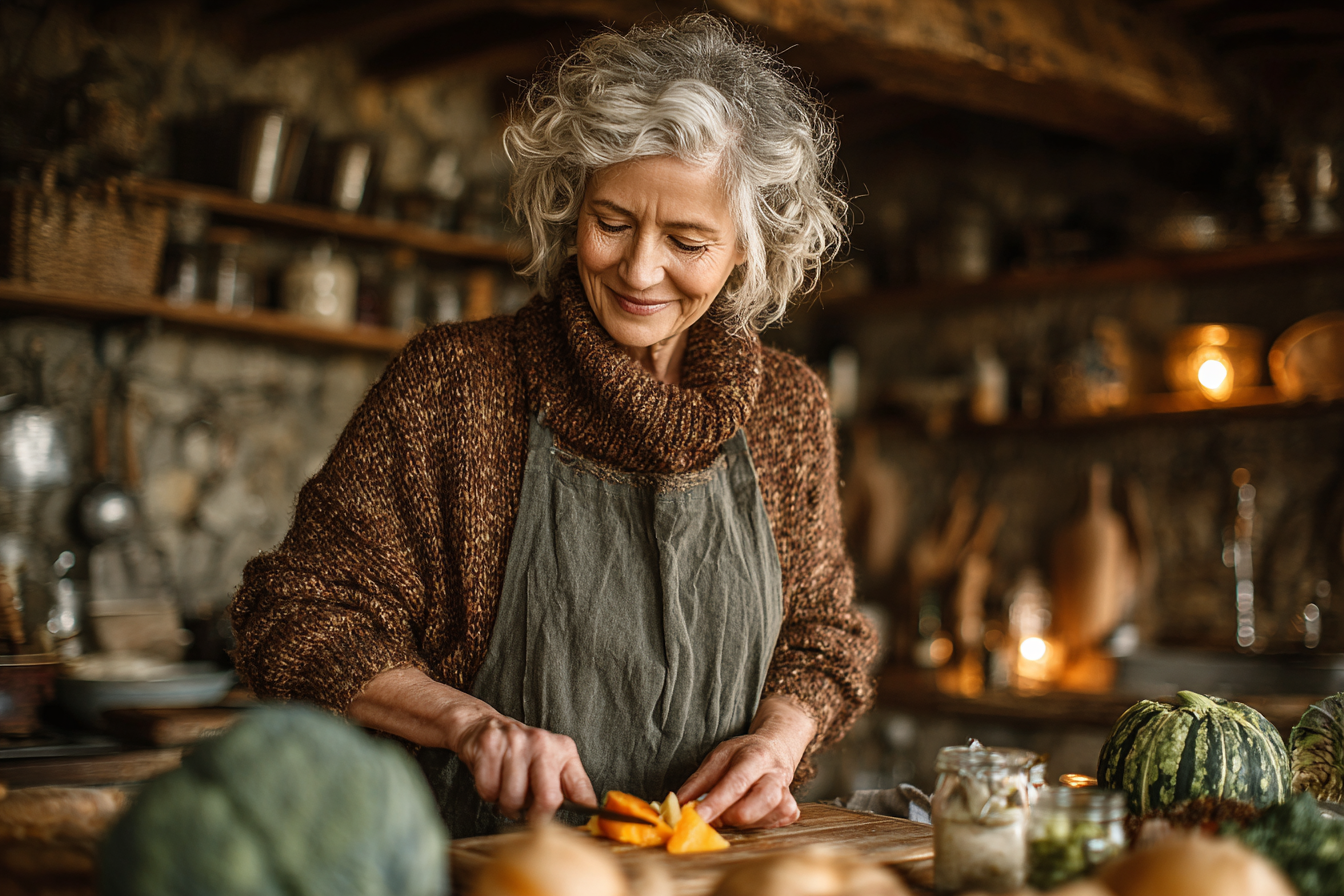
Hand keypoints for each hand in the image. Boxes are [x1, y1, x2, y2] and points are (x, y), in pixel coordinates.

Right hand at [453, 712, 596, 823]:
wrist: (485, 726)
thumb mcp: (552, 763)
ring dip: (507, 805)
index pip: (580, 790)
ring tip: (508, 791)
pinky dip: (488, 794)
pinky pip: (489, 790)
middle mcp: (542, 743)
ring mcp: (515, 742)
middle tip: (529, 814)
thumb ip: (569, 788)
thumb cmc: (522, 753)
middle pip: (548, 799)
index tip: (577, 832)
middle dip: (535, 816)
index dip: (580, 815)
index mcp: (563, 750)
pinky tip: (494, 780)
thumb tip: (589, 813)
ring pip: (514, 799)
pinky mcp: (490, 746)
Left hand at [676, 696, 816, 828]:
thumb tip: (678, 804)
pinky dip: (753, 825)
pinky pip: (769, 827)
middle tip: (712, 816)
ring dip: (739, 822)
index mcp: (755, 757)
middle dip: (727, 817)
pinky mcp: (791, 811)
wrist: (777, 748)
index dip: (714, 804)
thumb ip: (698, 781)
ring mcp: (787, 795)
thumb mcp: (719, 756)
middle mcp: (775, 776)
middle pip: (752, 807)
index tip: (695, 818)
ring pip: (761, 821)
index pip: (735, 784)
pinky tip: (749, 812)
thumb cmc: (744, 753)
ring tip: (731, 811)